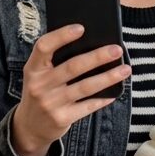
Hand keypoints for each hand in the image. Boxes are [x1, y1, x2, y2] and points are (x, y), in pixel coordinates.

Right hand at [12, 24, 130, 155]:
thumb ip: (55, 63)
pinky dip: (103, 98)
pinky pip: (88, 106)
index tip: (81, 28)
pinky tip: (115, 92)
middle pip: (72, 67)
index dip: (62, 36)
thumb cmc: (41, 93)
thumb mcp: (39, 77)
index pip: (44, 47)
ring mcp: (50, 103)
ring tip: (125, 69)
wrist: (30, 127)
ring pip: (85, 87)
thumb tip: (90, 45)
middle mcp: (39, 85)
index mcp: (33, 69)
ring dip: (108, 77)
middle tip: (117, 49)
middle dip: (98, 57)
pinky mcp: (62, 118)